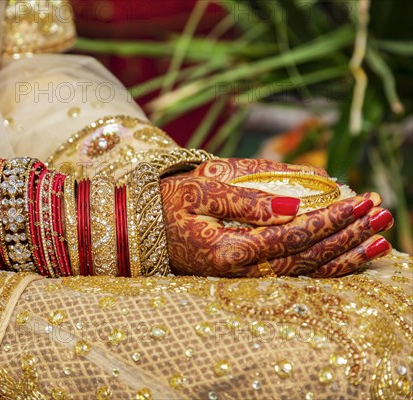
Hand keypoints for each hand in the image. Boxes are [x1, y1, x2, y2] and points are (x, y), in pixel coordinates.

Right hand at [160, 158, 392, 277]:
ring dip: (345, 255)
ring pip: (306, 272)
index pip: (292, 236)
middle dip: (348, 234)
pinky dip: (326, 267)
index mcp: (229, 250)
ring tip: (380, 239)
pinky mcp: (248, 276)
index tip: (359, 199)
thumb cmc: (169, 205)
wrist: (144, 230)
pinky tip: (348, 257)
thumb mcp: (200, 192)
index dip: (329, 219)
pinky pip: (295, 276)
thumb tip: (292, 205)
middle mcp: (241, 271)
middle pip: (307, 257)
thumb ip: (245, 200)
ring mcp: (245, 279)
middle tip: (383, 212)